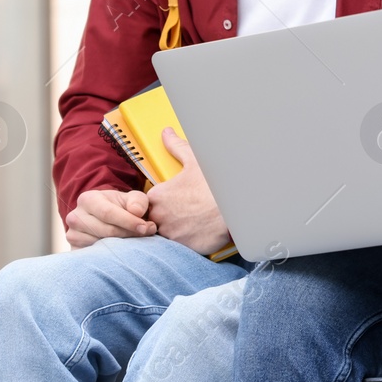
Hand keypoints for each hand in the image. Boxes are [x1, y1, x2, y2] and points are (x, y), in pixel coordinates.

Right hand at [65, 188, 154, 248]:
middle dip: (129, 233)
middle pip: (105, 230)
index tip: (146, 227)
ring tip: (138, 240)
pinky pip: (94, 256)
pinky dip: (111, 255)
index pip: (108, 213)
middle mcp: (75, 217)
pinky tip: (122, 250)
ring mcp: (72, 235)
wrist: (107, 217)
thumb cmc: (122, 206)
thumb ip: (138, 201)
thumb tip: (137, 212)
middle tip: (147, 234)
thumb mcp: (133, 198)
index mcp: (88, 199)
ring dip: (122, 245)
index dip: (128, 221)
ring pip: (101, 245)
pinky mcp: (74, 250)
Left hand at [144, 128, 231, 255]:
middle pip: (154, 221)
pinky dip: (185, 242)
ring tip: (190, 224)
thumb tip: (166, 134)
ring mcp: (169, 234)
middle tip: (184, 213)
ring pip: (165, 235)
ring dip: (173, 231)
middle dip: (165, 218)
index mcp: (157, 197)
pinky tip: (196, 234)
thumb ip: (176, 147)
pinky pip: (177, 248)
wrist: (234, 209)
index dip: (160, 203)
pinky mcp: (181, 248)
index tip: (172, 202)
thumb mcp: (194, 161)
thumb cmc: (213, 185)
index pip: (147, 204)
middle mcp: (158, 217)